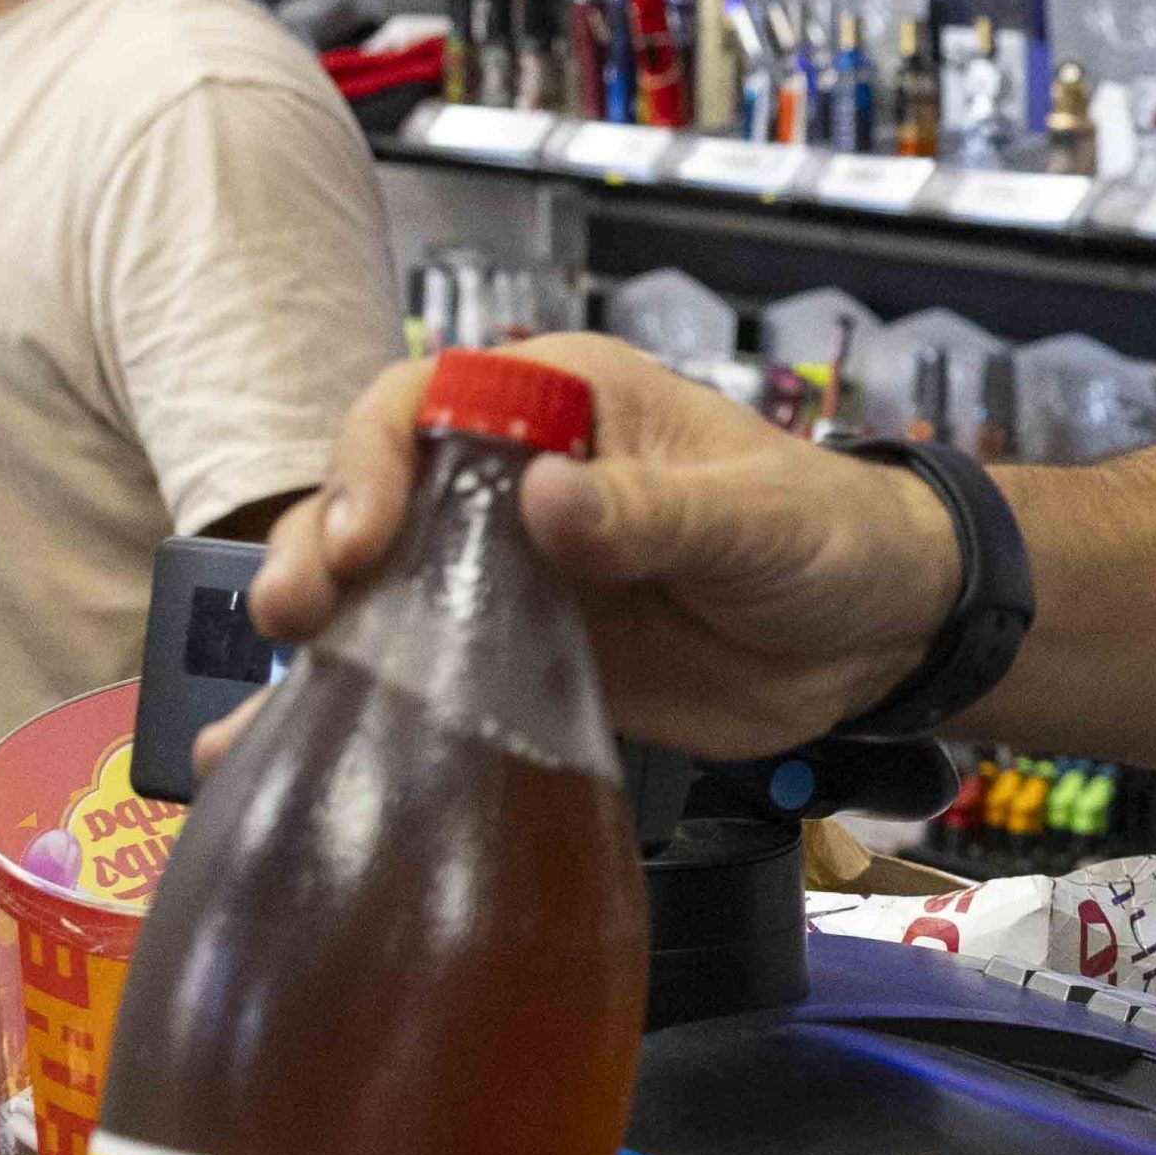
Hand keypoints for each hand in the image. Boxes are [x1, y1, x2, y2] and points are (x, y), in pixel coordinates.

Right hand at [250, 336, 965, 758]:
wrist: (881, 638)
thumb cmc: (831, 537)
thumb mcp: (756, 520)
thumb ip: (655, 514)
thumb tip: (547, 500)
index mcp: (566, 405)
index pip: (432, 403)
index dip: (377, 460)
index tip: (369, 533)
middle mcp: (517, 481)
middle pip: (380, 497)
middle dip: (323, 548)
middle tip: (301, 615)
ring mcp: (512, 574)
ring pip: (386, 590)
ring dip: (323, 635)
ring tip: (274, 694)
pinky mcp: (524, 659)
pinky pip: (433, 675)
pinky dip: (372, 707)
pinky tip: (309, 751)